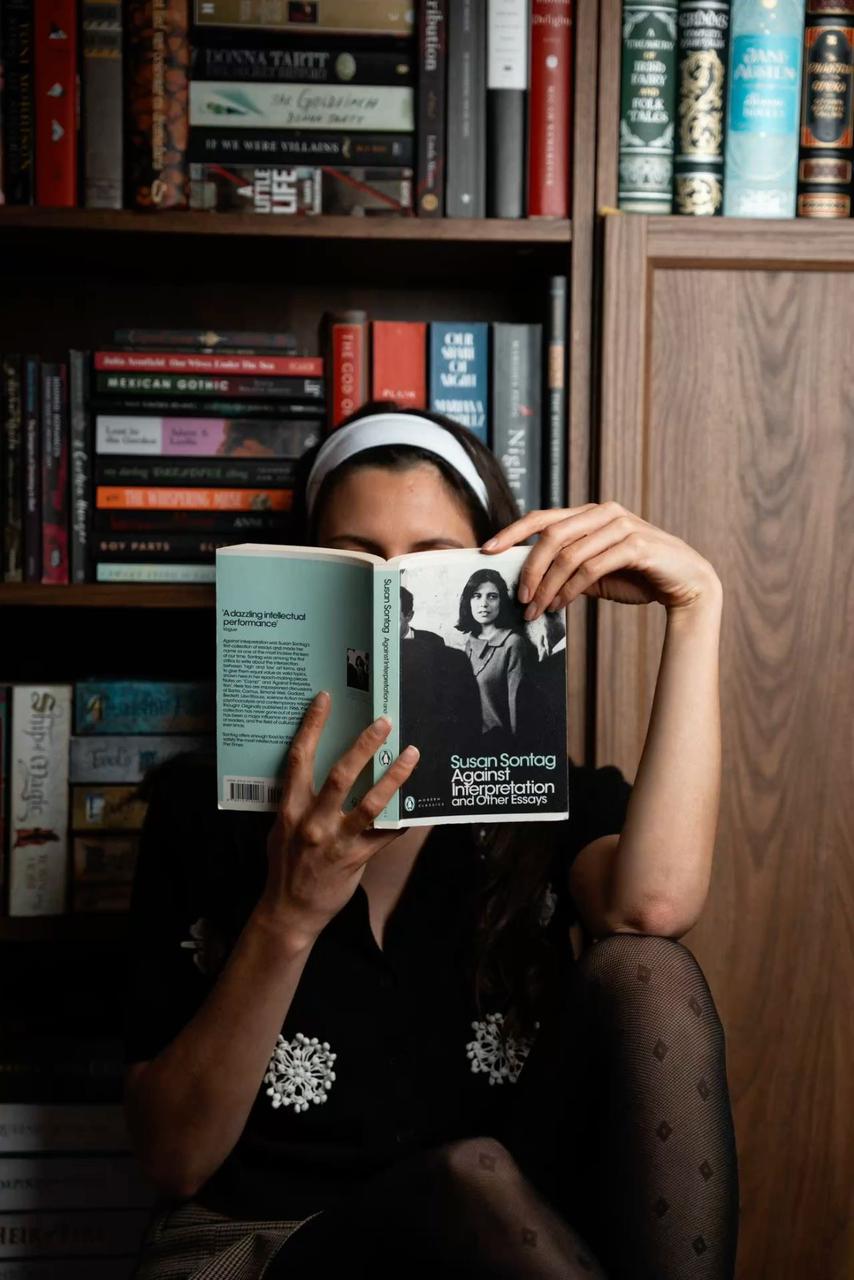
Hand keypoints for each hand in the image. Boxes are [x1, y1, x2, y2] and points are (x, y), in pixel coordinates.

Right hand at [258, 692, 418, 945]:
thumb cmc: (285, 863)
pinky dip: (403, 819)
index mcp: (290, 808)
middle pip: (341, 775)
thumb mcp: (280, 827)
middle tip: (384, 722)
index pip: (299, 759)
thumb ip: (297, 800)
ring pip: (371, 803)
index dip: (312, 727)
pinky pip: (386, 834)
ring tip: (412, 754)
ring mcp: (336, 841)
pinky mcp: (356, 859)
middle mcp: (313, 822)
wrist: (290, 910)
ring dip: (394, 776)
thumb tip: (315, 768)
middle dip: (364, 745)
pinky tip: (420, 806)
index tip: (326, 699)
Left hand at [482, 502, 719, 617]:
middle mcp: (603, 513)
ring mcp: (621, 525)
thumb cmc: (638, 576)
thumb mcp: (595, 572)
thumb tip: (528, 582)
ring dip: (548, 586)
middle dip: (529, 568)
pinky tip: (561, 605)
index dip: (512, 532)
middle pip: (551, 535)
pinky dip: (571, 589)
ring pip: (569, 553)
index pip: (542, 518)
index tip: (487, 550)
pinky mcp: (636, 545)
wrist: (685, 583)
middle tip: (519, 598)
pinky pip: (591, 567)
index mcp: (590, 513)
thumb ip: (566, 569)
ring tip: (537, 610)